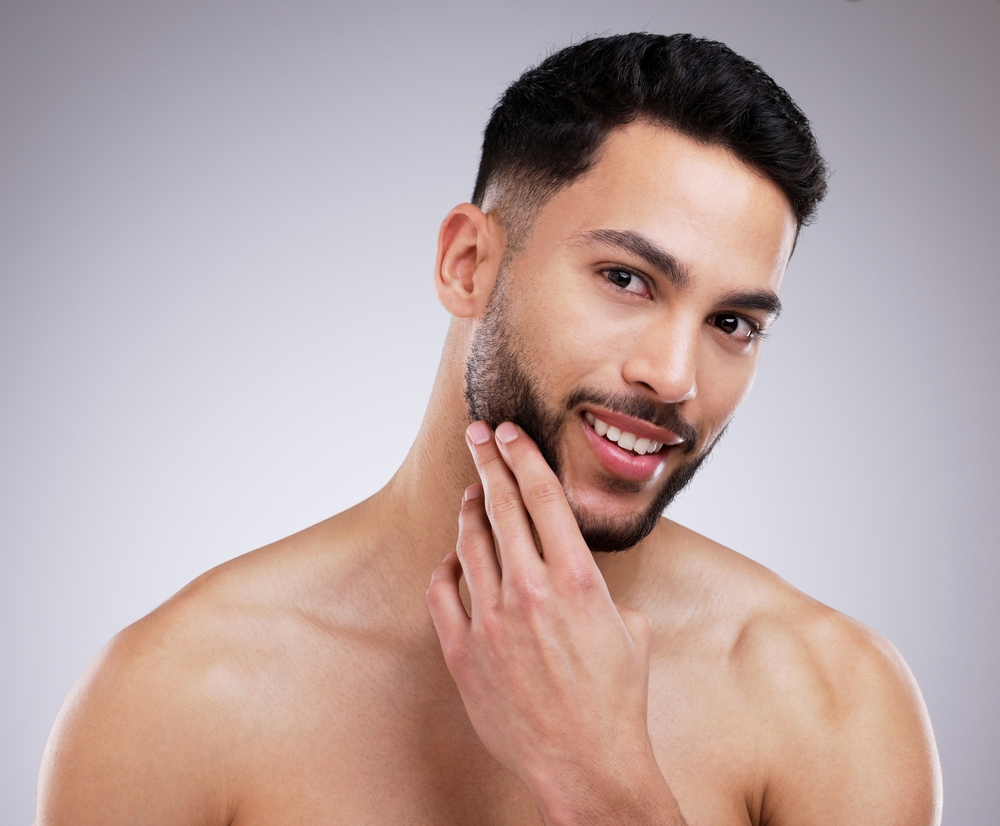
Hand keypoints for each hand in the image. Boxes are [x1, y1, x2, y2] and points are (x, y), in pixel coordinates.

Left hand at [426, 421, 683, 825]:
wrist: (586, 764)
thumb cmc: (616, 700)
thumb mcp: (630, 630)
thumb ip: (598, 589)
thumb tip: (574, 574)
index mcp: (577, 580)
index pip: (543, 497)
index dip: (523, 455)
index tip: (509, 433)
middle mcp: (531, 591)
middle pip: (502, 507)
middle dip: (488, 461)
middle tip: (478, 433)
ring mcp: (491, 621)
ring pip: (469, 544)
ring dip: (469, 510)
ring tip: (471, 492)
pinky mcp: (464, 651)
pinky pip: (443, 592)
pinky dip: (447, 568)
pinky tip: (453, 558)